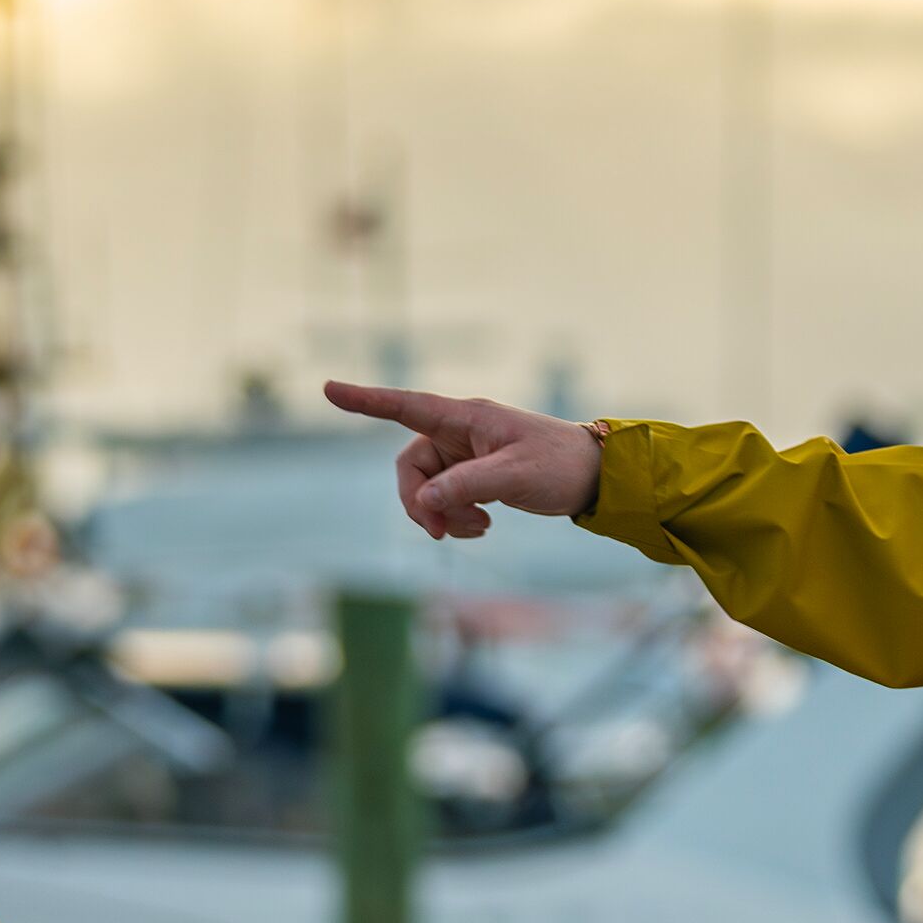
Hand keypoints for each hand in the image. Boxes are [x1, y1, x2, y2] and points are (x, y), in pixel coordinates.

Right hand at [322, 380, 603, 540]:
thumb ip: (466, 486)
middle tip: (442, 533)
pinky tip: (485, 527)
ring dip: (442, 514)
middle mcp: (459, 432)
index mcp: (466, 418)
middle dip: (419, 502)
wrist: (594, 477)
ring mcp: (465, 454)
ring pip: (427, 487)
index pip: (406, 406)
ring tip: (479, 529)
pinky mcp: (474, 474)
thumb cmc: (559, 465)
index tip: (329, 388)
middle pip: (411, 466)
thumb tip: (422, 501)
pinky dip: (456, 517)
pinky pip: (445, 498)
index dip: (366, 400)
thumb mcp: (514, 477)